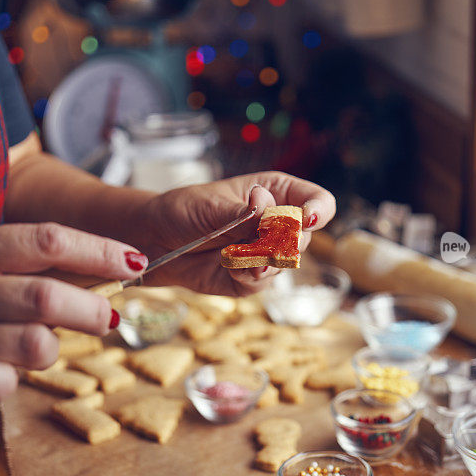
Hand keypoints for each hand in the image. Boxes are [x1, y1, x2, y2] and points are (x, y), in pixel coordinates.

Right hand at [0, 223, 144, 421]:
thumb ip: (20, 266)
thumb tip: (98, 273)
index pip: (46, 239)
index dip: (99, 250)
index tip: (134, 261)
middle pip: (48, 295)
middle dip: (94, 308)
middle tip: (109, 316)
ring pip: (37, 343)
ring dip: (52, 348)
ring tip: (36, 347)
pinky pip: (6, 384)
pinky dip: (15, 381)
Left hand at [137, 171, 334, 294]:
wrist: (156, 240)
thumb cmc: (185, 210)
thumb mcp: (213, 204)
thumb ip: (244, 212)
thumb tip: (266, 208)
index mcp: (277, 192)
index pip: (318, 201)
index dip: (319, 211)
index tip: (306, 219)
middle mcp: (278, 224)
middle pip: (304, 237)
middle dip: (280, 241)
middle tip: (253, 236)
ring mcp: (267, 253)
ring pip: (285, 263)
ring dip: (259, 259)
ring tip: (231, 251)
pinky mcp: (252, 279)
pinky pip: (261, 283)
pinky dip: (245, 274)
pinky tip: (227, 264)